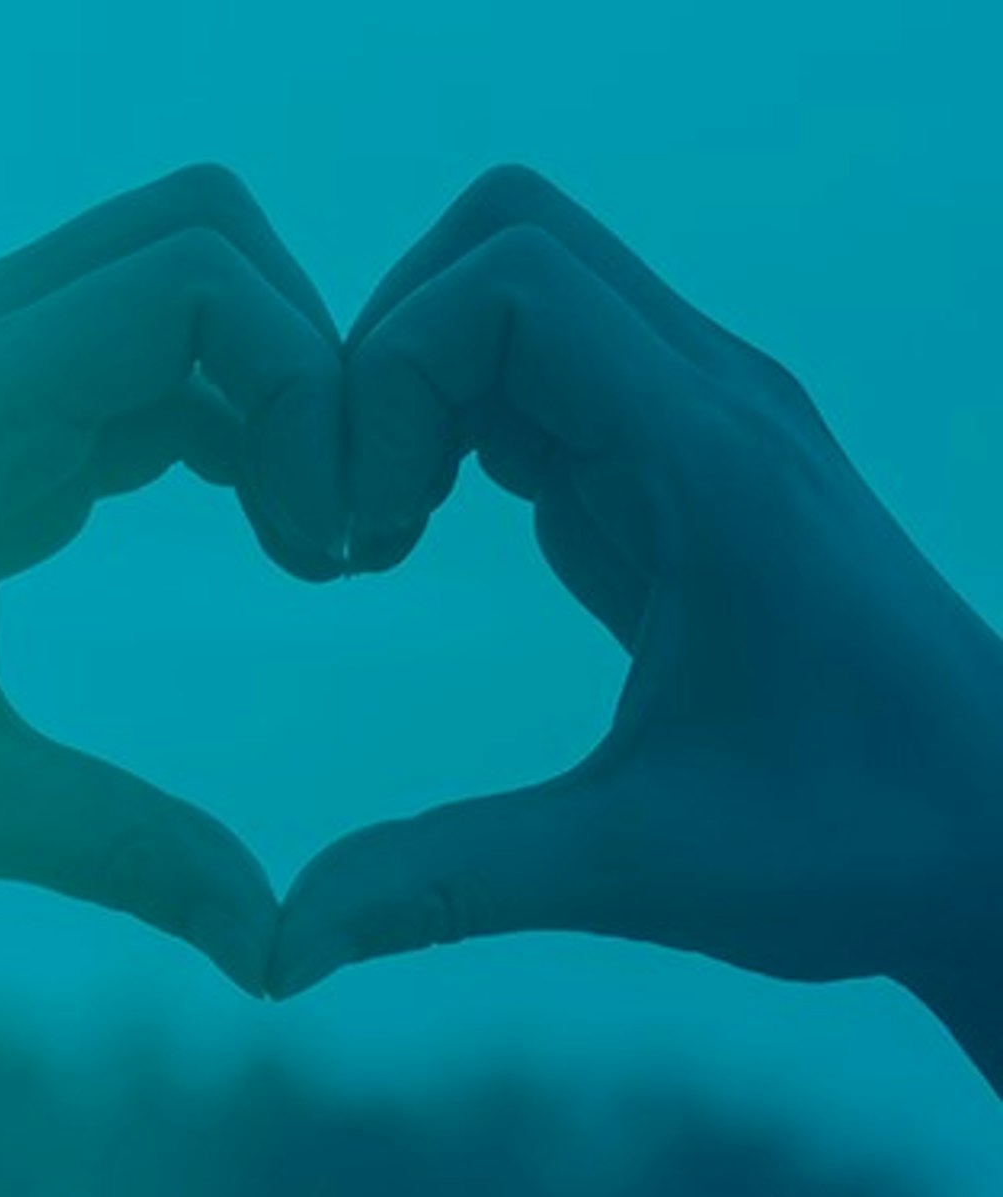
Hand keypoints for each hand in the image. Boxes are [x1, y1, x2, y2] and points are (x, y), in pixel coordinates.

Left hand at [0, 164, 344, 993]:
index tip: (329, 542)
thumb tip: (280, 953)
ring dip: (254, 393)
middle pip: (196, 239)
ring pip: (156, 298)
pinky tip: (239, 535)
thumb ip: (126, 854)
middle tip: (339, 520)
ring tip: (306, 546)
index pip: (202, 281)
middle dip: (305, 356)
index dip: (310, 384)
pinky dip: (193, 421)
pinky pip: (105, 364)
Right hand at [275, 168, 1002, 1005]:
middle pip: (508, 240)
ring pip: (517, 296)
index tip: (357, 536)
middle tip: (342, 511)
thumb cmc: (858, 845)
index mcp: (714, 465)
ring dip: (407, 390)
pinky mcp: (681, 469)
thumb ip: (445, 885)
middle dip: (380, 351)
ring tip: (365, 538)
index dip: (387, 374)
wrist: (1001, 840)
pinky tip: (409, 548)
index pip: (510, 283)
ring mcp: (702, 426)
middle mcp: (715, 407)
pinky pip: (538, 376)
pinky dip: (445, 429)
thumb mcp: (640, 870)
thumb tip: (273, 949)